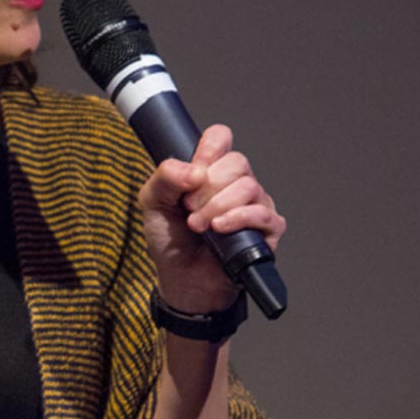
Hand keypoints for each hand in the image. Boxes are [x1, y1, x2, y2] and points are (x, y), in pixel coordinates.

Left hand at [137, 125, 285, 314]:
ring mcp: (254, 205)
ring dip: (217, 207)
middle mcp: (236, 183)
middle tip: (189, 209)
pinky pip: (262, 213)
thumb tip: (194, 171)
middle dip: (207, 188)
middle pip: (237, 162)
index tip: (195, 172)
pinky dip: (237, 219)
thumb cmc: (170, 241)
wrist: (181, 280)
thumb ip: (164, 177)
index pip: (221, 138)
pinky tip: (219, 230)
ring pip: (248, 187)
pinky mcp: (267, 230)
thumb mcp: (152, 204)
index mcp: (211, 171)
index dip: (209, 149)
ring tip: (199, 226)